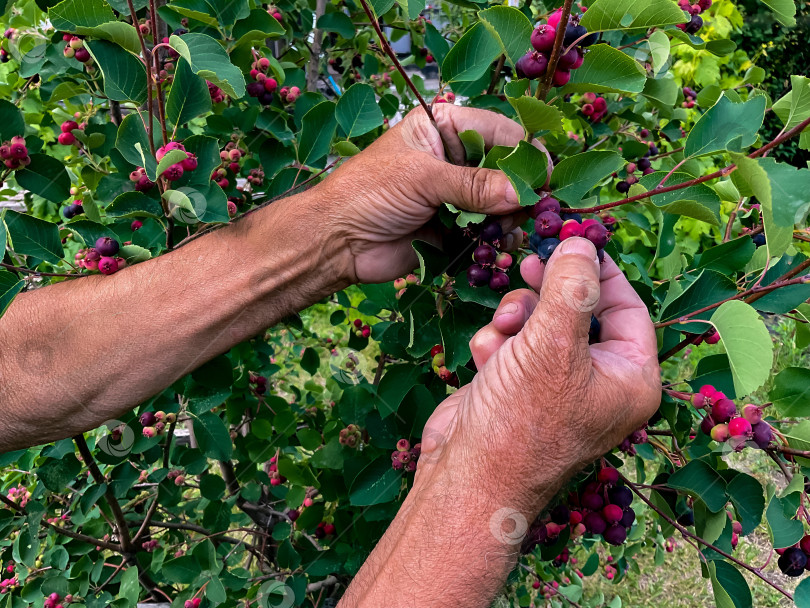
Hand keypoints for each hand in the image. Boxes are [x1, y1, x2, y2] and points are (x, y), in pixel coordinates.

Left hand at [313, 104, 529, 283]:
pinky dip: (498, 239)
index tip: (544, 178)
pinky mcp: (456, 228)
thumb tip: (521, 193)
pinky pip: (489, 231)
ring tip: (507, 229)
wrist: (337, 241)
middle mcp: (455, 158)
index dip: (524, 153)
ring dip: (511, 217)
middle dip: (521, 189)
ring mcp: (458, 195)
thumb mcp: (423, 178)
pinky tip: (499, 244)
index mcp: (444, 127)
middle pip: (507, 168)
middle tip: (532, 209)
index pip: (499, 132)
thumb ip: (474, 185)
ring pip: (503, 202)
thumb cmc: (369, 193)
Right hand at [416, 238, 660, 517]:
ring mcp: (554, 386)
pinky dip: (496, 343)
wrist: (468, 478)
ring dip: (517, 317)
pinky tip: (485, 360)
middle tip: (531, 259)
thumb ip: (571, 286)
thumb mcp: (553, 343)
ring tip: (503, 331)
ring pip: (540, 322)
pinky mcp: (516, 387)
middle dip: (549, 291)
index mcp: (629, 377)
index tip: (572, 239)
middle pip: (579, 310)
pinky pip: (513, 344)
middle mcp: (597, 382)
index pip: (628, 307)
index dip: (600, 270)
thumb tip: (580, 242)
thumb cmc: (523, 418)